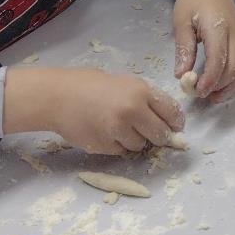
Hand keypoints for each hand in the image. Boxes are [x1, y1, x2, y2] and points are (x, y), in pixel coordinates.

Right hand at [4, 67, 184, 154]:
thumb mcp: (126, 83)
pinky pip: (121, 151)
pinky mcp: (104, 145)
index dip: (176, 123)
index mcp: (141, 91)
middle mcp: (132, 111)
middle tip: (151, 133)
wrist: (58, 97)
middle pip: (160, 135)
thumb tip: (168, 120)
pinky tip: (106, 132)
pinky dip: (118, 145)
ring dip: (136, 141)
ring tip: (120, 127)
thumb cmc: (92, 86)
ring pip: (140, 146)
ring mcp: (117, 130)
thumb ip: (146, 99)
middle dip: (158, 136)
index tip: (175, 127)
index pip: (172, 113)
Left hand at [173, 0, 234, 101]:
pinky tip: (222, 85)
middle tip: (201, 95)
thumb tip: (182, 75)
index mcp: (218, 26)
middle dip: (219, 86)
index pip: (218, 60)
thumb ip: (184, 48)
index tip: (196, 91)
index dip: (209, 80)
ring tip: (212, 96)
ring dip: (231, 86)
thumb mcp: (181, 20)